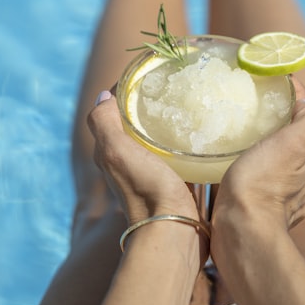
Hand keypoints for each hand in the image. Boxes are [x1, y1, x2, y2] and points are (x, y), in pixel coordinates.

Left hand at [87, 90, 199, 223]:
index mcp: (112, 152)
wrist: (174, 232)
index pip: (115, 111)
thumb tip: (103, 95)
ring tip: (190, 101)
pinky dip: (185, 140)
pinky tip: (201, 131)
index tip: (148, 72)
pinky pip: (179, 154)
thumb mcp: (116, 151)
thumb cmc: (145, 190)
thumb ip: (104, 123)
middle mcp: (129, 162)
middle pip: (138, 124)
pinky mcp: (177, 182)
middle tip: (173, 83)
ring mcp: (154, 173)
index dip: (127, 90)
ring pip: (159, 138)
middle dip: (151, 103)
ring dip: (170, 122)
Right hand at [213, 87, 304, 233]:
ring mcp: (290, 193)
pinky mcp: (270, 208)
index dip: (292, 94)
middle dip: (279, 118)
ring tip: (242, 131)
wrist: (242, 231)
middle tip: (252, 104)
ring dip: (267, 144)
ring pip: (281, 157)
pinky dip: (258, 167)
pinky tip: (241, 164)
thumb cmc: (263, 182)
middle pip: (296, 134)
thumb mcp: (292, 142)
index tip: (269, 82)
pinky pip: (266, 177)